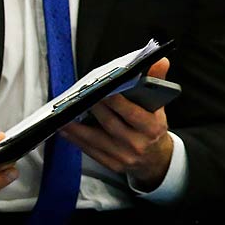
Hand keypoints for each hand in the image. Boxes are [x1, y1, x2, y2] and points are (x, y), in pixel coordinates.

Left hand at [61, 58, 174, 191]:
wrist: (155, 159)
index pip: (132, 113)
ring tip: (63, 113)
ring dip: (76, 126)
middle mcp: (138, 143)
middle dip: (93, 108)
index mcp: (152, 127)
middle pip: (110, 123)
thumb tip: (161, 60)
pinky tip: (64, 129)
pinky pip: (90, 150)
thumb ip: (157, 82)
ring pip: (95, 139)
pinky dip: (75, 139)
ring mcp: (123, 156)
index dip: (116, 102)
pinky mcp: (111, 164)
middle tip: (79, 95)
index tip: (103, 89)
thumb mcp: (158, 107)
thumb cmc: (152, 127)